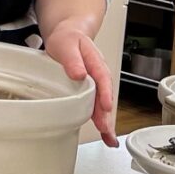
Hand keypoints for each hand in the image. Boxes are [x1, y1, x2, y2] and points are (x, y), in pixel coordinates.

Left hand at [43, 17, 116, 144]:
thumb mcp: (66, 44)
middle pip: (105, 95)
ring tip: (108, 138)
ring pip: (102, 104)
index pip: (102, 78)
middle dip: (106, 114)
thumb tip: (78, 73)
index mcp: (95, 61)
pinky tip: (105, 134)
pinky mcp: (89, 91)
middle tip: (105, 129)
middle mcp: (98, 74)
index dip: (105, 93)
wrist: (67, 36)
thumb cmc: (67, 40)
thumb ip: (72, 59)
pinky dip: (101, 120)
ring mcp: (95, 84)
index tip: (106, 106)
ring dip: (106, 121)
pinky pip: (96, 106)